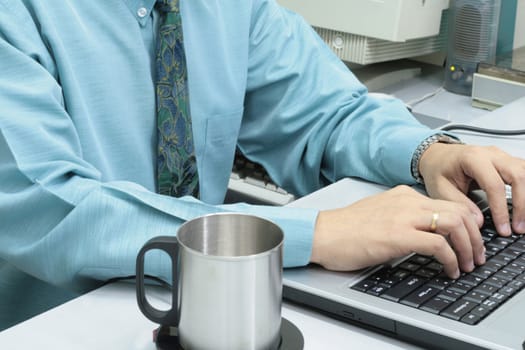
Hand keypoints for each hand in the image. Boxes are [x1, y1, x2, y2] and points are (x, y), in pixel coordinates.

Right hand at [310, 185, 484, 278]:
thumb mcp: (378, 213)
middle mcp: (407, 201)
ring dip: (467, 247)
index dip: (468, 222)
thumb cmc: (344, 229)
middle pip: (458, 211)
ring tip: (466, 264)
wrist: (322, 233)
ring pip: (454, 224)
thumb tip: (422, 232)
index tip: (471, 238)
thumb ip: (402, 216)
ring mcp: (403, 216)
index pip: (449, 202)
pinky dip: (451, 259)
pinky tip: (448, 269)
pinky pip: (439, 244)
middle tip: (476, 255)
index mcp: (403, 194)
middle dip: (475, 236)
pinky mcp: (398, 235)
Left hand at [419, 143, 524, 235]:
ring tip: (523, 221)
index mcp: (472, 158)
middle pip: (518, 175)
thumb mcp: (440, 189)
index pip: (494, 185)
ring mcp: (501, 156)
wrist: (437, 156)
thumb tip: (479, 222)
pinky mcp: (507, 161)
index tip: (503, 228)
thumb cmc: (438, 170)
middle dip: (522, 204)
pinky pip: (524, 172)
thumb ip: (460, 204)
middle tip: (518, 227)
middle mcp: (491, 154)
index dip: (501, 209)